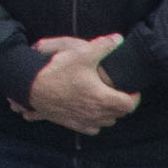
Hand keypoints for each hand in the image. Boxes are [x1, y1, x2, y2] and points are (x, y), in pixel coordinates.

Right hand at [23, 35, 138, 133]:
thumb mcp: (81, 53)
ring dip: (110, 112)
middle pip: (120, 114)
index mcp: (102, 98)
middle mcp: (96, 113)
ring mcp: (85, 121)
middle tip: (119, 90)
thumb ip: (103, 46)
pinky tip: (91, 110)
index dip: (134, 96)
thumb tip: (118, 39)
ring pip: (108, 122)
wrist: (32, 88)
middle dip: (122, 103)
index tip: (131, 88)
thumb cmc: (57, 71)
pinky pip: (94, 128)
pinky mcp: (74, 125)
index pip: (130, 105)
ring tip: (106, 99)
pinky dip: (97, 121)